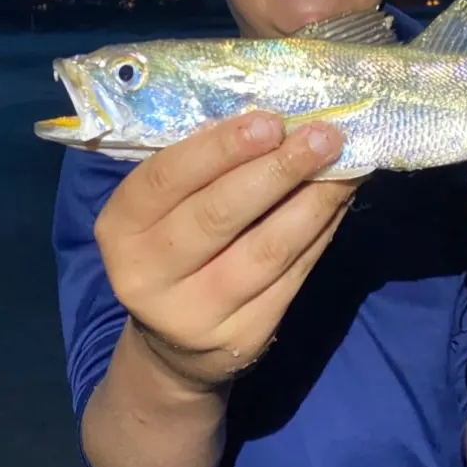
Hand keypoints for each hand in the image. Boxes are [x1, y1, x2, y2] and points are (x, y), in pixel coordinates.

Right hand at [93, 112, 355, 389]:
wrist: (176, 343)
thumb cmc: (172, 248)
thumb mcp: (163, 210)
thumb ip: (200, 172)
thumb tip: (267, 123)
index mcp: (121, 227)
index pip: (167, 178)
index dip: (221, 149)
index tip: (270, 122)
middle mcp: (148, 274)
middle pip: (219, 214)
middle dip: (277, 170)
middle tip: (322, 137)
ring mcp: (196, 312)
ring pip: (266, 249)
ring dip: (313, 202)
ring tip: (344, 166)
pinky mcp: (243, 335)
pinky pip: (292, 276)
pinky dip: (321, 233)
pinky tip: (338, 203)